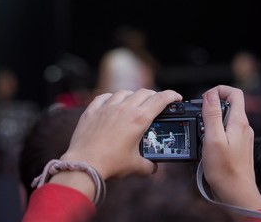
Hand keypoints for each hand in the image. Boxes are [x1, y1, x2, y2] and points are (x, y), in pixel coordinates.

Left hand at [59, 88, 181, 179]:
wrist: (84, 164)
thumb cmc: (110, 164)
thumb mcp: (135, 166)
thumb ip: (148, 166)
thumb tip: (152, 167)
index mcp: (139, 119)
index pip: (161, 99)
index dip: (172, 96)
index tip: (176, 97)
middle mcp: (125, 108)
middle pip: (145, 93)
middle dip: (154, 96)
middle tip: (157, 103)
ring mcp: (108, 107)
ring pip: (125, 92)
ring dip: (133, 95)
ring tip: (135, 103)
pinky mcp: (93, 110)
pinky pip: (105, 96)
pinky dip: (112, 97)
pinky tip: (112, 102)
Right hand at [201, 85, 260, 209]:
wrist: (237, 195)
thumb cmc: (226, 171)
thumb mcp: (213, 139)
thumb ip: (212, 114)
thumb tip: (210, 94)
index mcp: (239, 121)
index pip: (235, 93)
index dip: (219, 90)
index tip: (205, 99)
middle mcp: (243, 127)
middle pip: (229, 104)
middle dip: (212, 106)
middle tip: (200, 118)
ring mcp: (242, 137)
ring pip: (227, 118)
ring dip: (213, 121)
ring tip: (203, 134)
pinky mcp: (238, 146)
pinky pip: (227, 131)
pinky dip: (216, 132)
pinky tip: (208, 145)